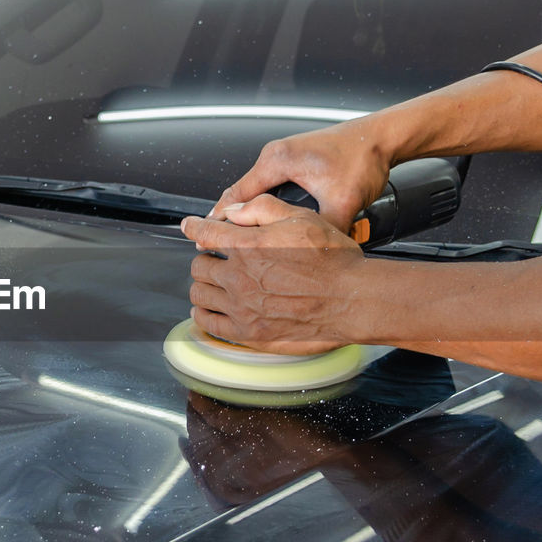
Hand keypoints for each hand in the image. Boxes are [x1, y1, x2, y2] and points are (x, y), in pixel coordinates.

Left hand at [181, 194, 365, 353]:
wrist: (352, 300)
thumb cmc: (333, 261)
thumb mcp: (301, 218)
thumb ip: (261, 209)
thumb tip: (231, 212)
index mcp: (249, 247)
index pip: (205, 233)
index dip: (194, 227)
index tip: (189, 226)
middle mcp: (240, 278)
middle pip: (198, 265)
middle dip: (205, 257)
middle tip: (216, 258)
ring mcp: (242, 307)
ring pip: (199, 293)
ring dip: (203, 284)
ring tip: (213, 282)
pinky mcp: (249, 332)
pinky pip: (208, 323)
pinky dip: (203, 313)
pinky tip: (208, 308)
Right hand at [210, 122, 391, 232]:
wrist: (384, 137)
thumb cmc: (364, 156)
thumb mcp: (344, 201)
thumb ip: (325, 231)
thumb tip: (316, 258)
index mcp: (278, 160)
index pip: (235, 195)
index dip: (219, 220)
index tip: (205, 238)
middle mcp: (277, 154)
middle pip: (241, 193)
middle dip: (229, 219)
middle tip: (218, 243)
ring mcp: (286, 156)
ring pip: (256, 190)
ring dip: (246, 212)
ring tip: (239, 236)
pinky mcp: (296, 160)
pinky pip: (270, 186)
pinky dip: (262, 204)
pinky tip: (267, 221)